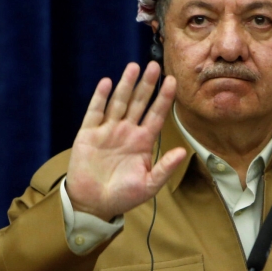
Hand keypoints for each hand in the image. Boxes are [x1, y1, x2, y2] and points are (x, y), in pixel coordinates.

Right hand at [65, 62, 186, 220]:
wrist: (93, 204)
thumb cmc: (123, 196)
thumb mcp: (149, 184)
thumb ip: (165, 168)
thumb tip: (183, 152)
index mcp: (143, 141)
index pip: (156, 114)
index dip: (164, 98)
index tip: (173, 81)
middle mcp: (127, 131)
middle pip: (139, 103)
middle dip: (147, 84)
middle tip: (155, 65)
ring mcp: (108, 131)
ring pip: (119, 102)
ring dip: (126, 85)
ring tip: (134, 67)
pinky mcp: (88, 134)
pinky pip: (95, 112)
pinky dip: (100, 98)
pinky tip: (107, 83)